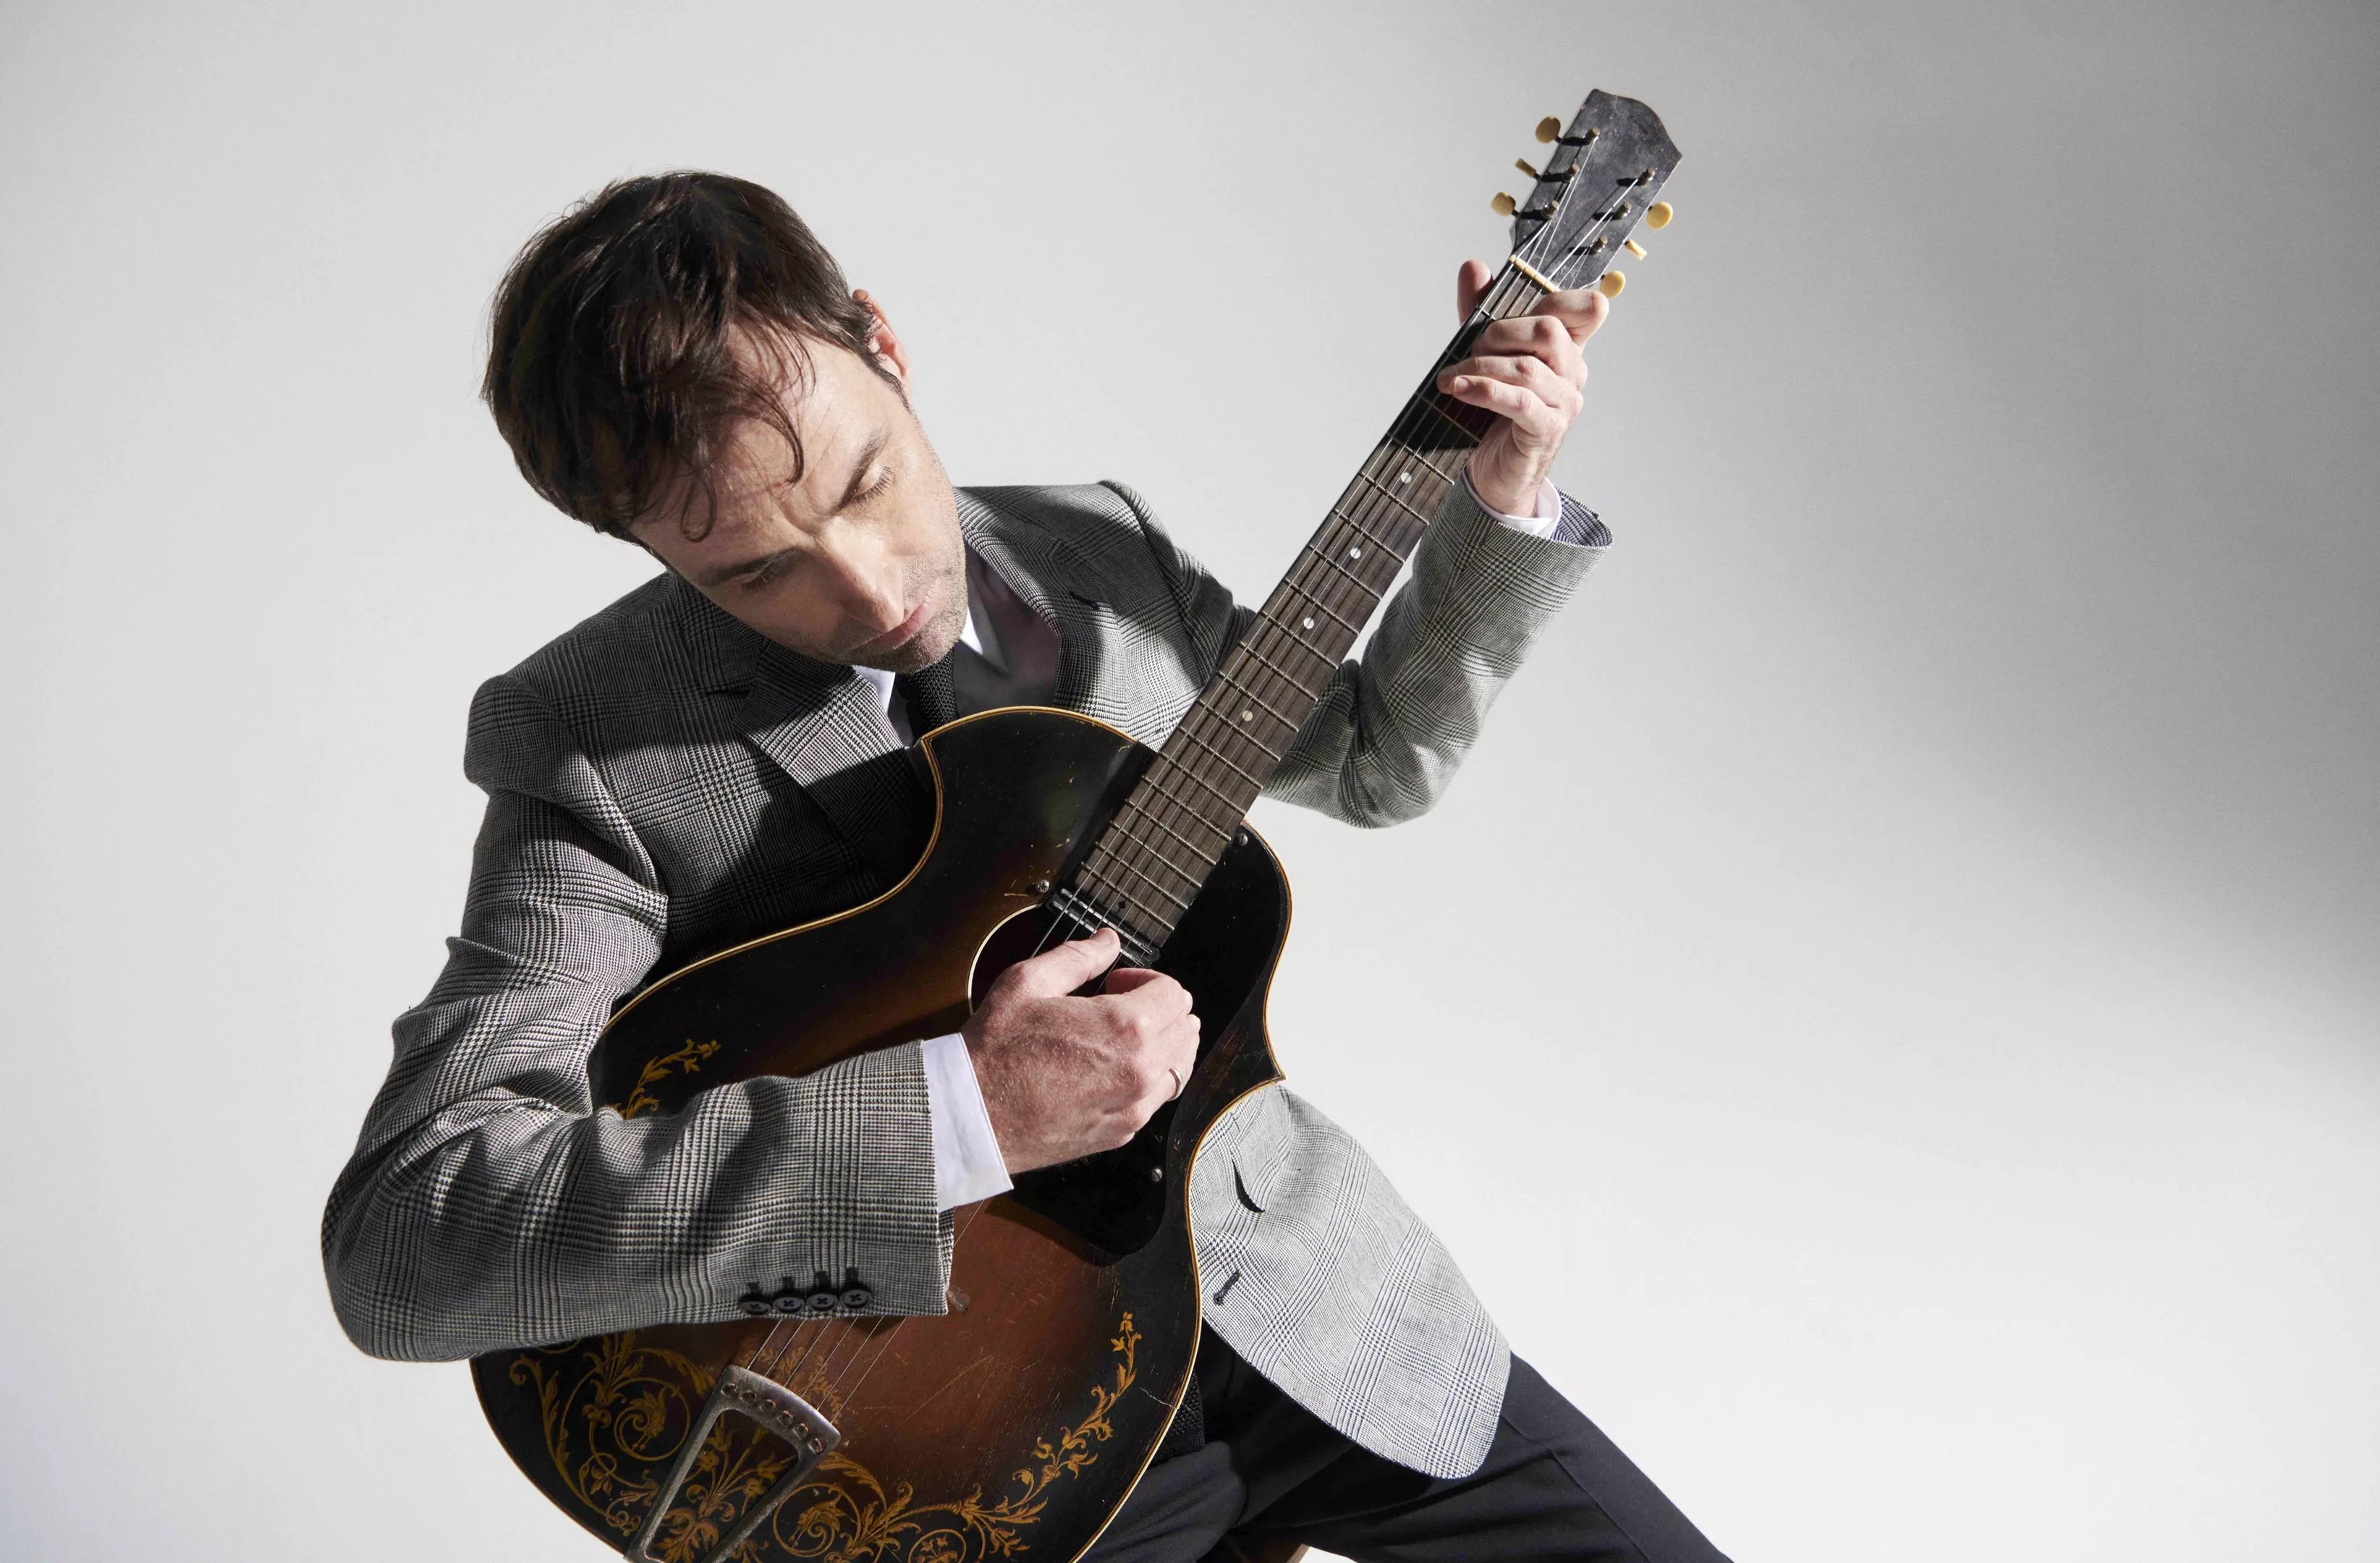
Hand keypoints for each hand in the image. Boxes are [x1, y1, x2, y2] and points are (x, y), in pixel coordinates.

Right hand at [961, 928, 1199, 1173]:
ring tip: (1121, 1039)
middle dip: (1158, 1010)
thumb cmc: (995, 1052)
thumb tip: (1108, 941)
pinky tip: (1112, 1071)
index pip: (1174, 993)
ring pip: (1180, 1067)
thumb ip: (1079, 957)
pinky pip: (1156, 1099)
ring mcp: (1134, 1106)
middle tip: (1117, 1008)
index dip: (1145, 980)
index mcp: (1126, 1027)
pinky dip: (1147, 1080)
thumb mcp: (1028, 983)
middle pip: (1185, 1028)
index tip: (1116, 984)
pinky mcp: (1121, 1132)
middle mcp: (1141, 1070)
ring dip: (1161, 1045)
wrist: (972, 1116)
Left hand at [1436, 259, 1609, 515]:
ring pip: (1528, 368)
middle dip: (1500, 332)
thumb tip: (1474, 266)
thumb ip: (1481, 312)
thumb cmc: (1493, 415)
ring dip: (1481, 366)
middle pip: (1549, 330)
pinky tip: (1460, 389)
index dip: (1561, 297)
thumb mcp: (1484, 355)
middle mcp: (1573, 373)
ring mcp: (1564, 403)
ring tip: (1451, 377)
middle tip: (1469, 349)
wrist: (1494, 476)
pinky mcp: (1547, 430)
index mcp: (1566, 349)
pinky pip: (1520, 401)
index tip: (1518, 308)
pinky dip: (1485, 390)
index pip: (1590, 308)